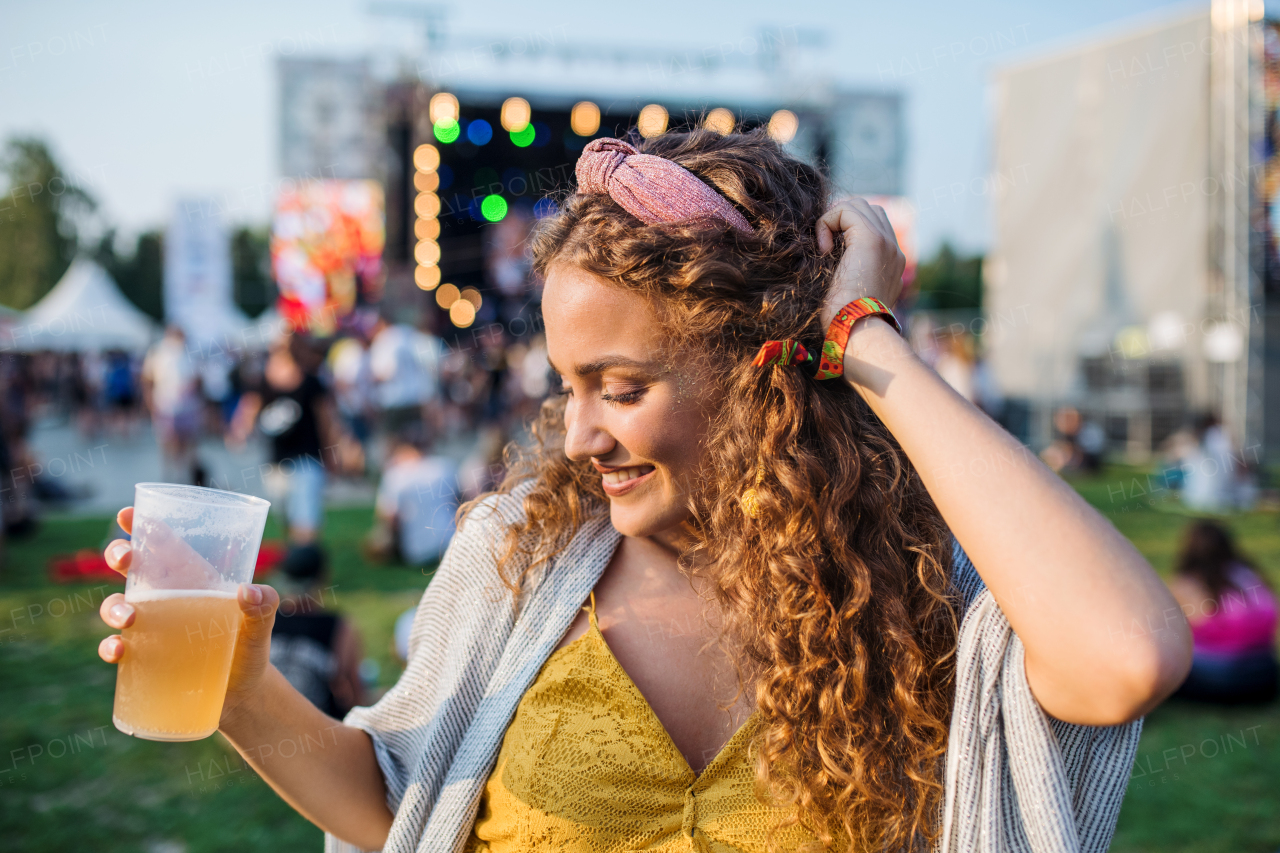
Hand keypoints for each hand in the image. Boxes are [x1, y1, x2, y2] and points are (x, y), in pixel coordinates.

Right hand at [97, 507, 280, 726]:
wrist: (242, 696)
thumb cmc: (250, 650)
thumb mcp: (261, 625)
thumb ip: (263, 606)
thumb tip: (246, 592)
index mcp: (192, 580)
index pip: (164, 544)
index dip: (143, 525)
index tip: (128, 513)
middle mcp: (166, 599)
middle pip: (132, 568)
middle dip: (119, 555)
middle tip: (125, 558)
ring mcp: (151, 629)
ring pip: (116, 606)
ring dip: (113, 607)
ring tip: (128, 619)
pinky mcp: (142, 659)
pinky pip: (116, 648)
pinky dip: (110, 647)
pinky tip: (118, 650)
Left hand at [816, 197, 905, 328]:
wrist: (858, 331)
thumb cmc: (846, 321)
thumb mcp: (852, 296)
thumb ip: (851, 276)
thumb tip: (829, 259)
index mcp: (892, 263)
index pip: (873, 225)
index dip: (846, 229)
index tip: (829, 253)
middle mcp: (893, 250)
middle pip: (866, 209)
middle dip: (841, 220)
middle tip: (825, 246)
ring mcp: (886, 242)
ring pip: (857, 206)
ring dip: (834, 221)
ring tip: (825, 249)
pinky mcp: (871, 238)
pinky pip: (845, 210)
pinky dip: (827, 223)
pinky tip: (824, 249)